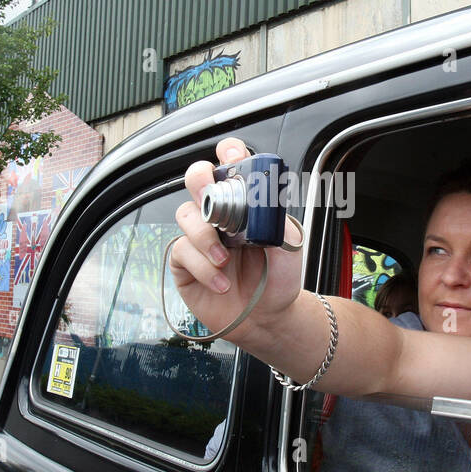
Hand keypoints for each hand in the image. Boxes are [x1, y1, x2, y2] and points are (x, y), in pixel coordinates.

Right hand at [169, 138, 303, 342]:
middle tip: (211, 201)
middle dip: (199, 182)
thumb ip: (274, 217)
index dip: (228, 153)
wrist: (268, 319)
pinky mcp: (185, 263)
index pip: (230, 165)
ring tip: (224, 259)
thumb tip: (259, 199)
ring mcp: (199, 237)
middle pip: (196, 179)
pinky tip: (222, 282)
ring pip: (185, 214)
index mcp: (243, 202)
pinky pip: (182, 251)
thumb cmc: (277, 278)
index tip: (233, 156)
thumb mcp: (288, 243)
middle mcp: (218, 214)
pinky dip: (203, 267)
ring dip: (204, 236)